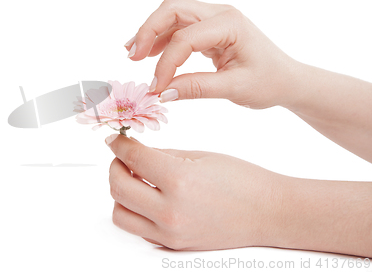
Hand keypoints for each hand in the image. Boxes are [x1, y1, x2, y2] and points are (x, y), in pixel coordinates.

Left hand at [106, 134, 371, 255]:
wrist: (268, 212)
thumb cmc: (242, 180)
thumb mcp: (199, 156)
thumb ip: (161, 155)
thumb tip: (133, 152)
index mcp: (178, 180)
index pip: (132, 158)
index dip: (118, 144)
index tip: (115, 139)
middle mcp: (170, 211)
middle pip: (117, 187)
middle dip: (115, 166)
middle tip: (122, 157)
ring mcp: (170, 232)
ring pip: (120, 214)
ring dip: (120, 193)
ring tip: (135, 179)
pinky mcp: (173, 244)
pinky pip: (138, 228)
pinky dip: (135, 211)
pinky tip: (148, 196)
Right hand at [125, 0, 299, 108]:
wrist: (287, 79)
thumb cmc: (268, 82)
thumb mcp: (235, 89)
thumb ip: (197, 88)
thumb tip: (162, 93)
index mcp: (230, 24)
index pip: (185, 37)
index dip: (166, 63)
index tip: (157, 88)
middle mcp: (220, 13)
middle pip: (172, 9)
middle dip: (148, 31)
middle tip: (132, 57)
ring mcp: (214, 18)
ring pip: (172, 13)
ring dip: (151, 32)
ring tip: (133, 54)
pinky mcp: (209, 28)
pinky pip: (179, 26)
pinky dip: (161, 38)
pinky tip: (150, 54)